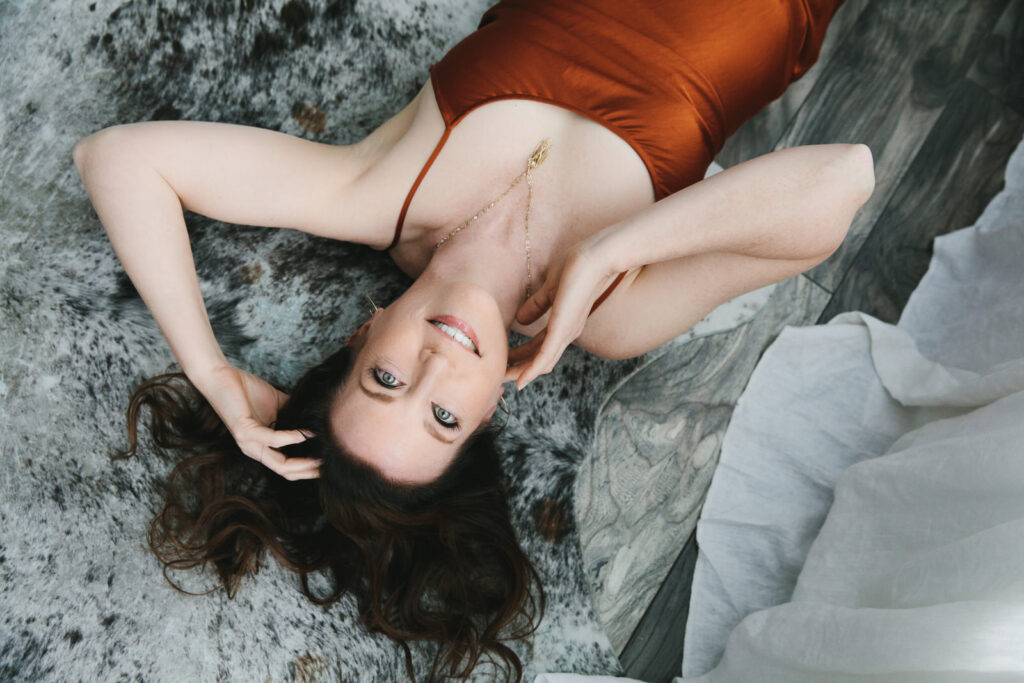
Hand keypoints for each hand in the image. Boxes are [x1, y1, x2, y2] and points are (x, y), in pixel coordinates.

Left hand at [194, 364, 322, 480]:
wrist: (220, 377)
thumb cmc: (245, 390)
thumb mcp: (277, 404)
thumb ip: (294, 413)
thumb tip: (317, 415)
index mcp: (262, 446)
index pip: (287, 467)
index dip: (307, 469)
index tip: (328, 462)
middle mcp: (254, 449)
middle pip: (286, 472)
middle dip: (310, 471)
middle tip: (330, 465)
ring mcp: (249, 443)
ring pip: (280, 465)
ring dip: (304, 462)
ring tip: (322, 455)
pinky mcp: (245, 431)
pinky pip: (273, 440)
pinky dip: (292, 438)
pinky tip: (305, 433)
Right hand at [506, 244, 617, 388]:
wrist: (592, 258)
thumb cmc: (576, 269)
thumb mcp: (550, 290)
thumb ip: (536, 306)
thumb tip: (520, 319)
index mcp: (564, 324)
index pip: (540, 346)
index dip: (522, 355)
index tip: (505, 358)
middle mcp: (567, 333)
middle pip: (541, 358)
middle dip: (520, 368)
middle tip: (500, 375)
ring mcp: (565, 333)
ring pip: (542, 362)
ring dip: (523, 373)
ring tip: (504, 380)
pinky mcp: (562, 330)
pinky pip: (545, 356)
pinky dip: (532, 370)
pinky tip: (520, 380)